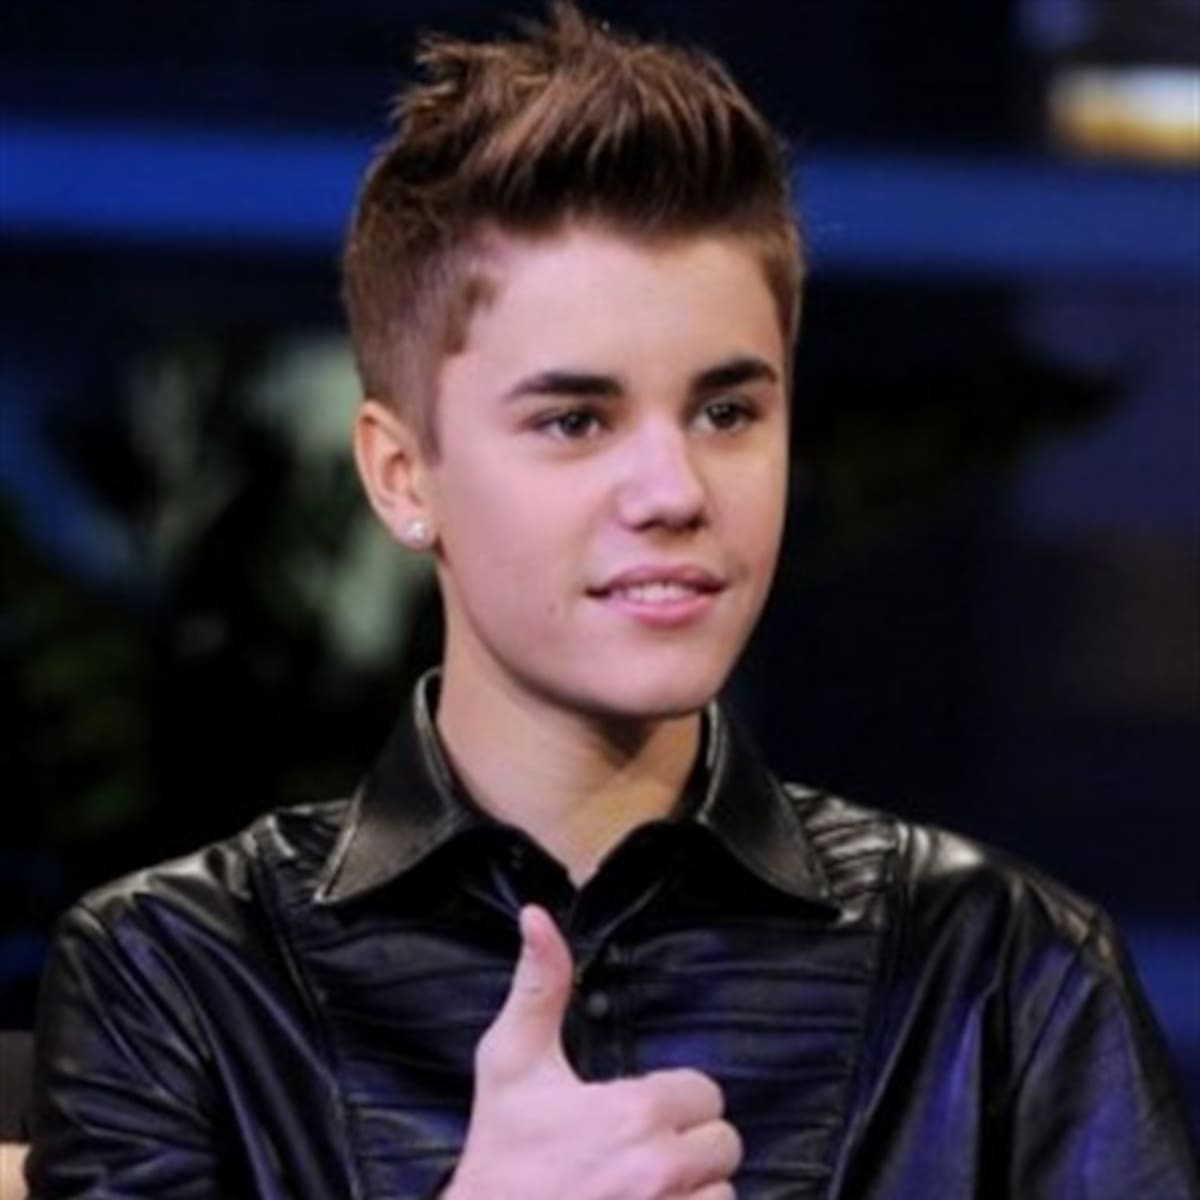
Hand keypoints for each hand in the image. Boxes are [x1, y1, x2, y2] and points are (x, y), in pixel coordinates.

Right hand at [442, 905, 741, 1199]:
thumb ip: (539, 985)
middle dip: (689, 1146)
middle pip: (723, 1144)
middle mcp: (660, 1170)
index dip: (673, 1100)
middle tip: (642, 1152)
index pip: (704, 1093)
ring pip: (723, 1193)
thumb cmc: (500, 1153)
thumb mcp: (510, 1062)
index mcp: (634, 1114)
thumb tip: (536, 916)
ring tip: (645, 1189)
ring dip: (694, 1192)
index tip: (636, 1112)